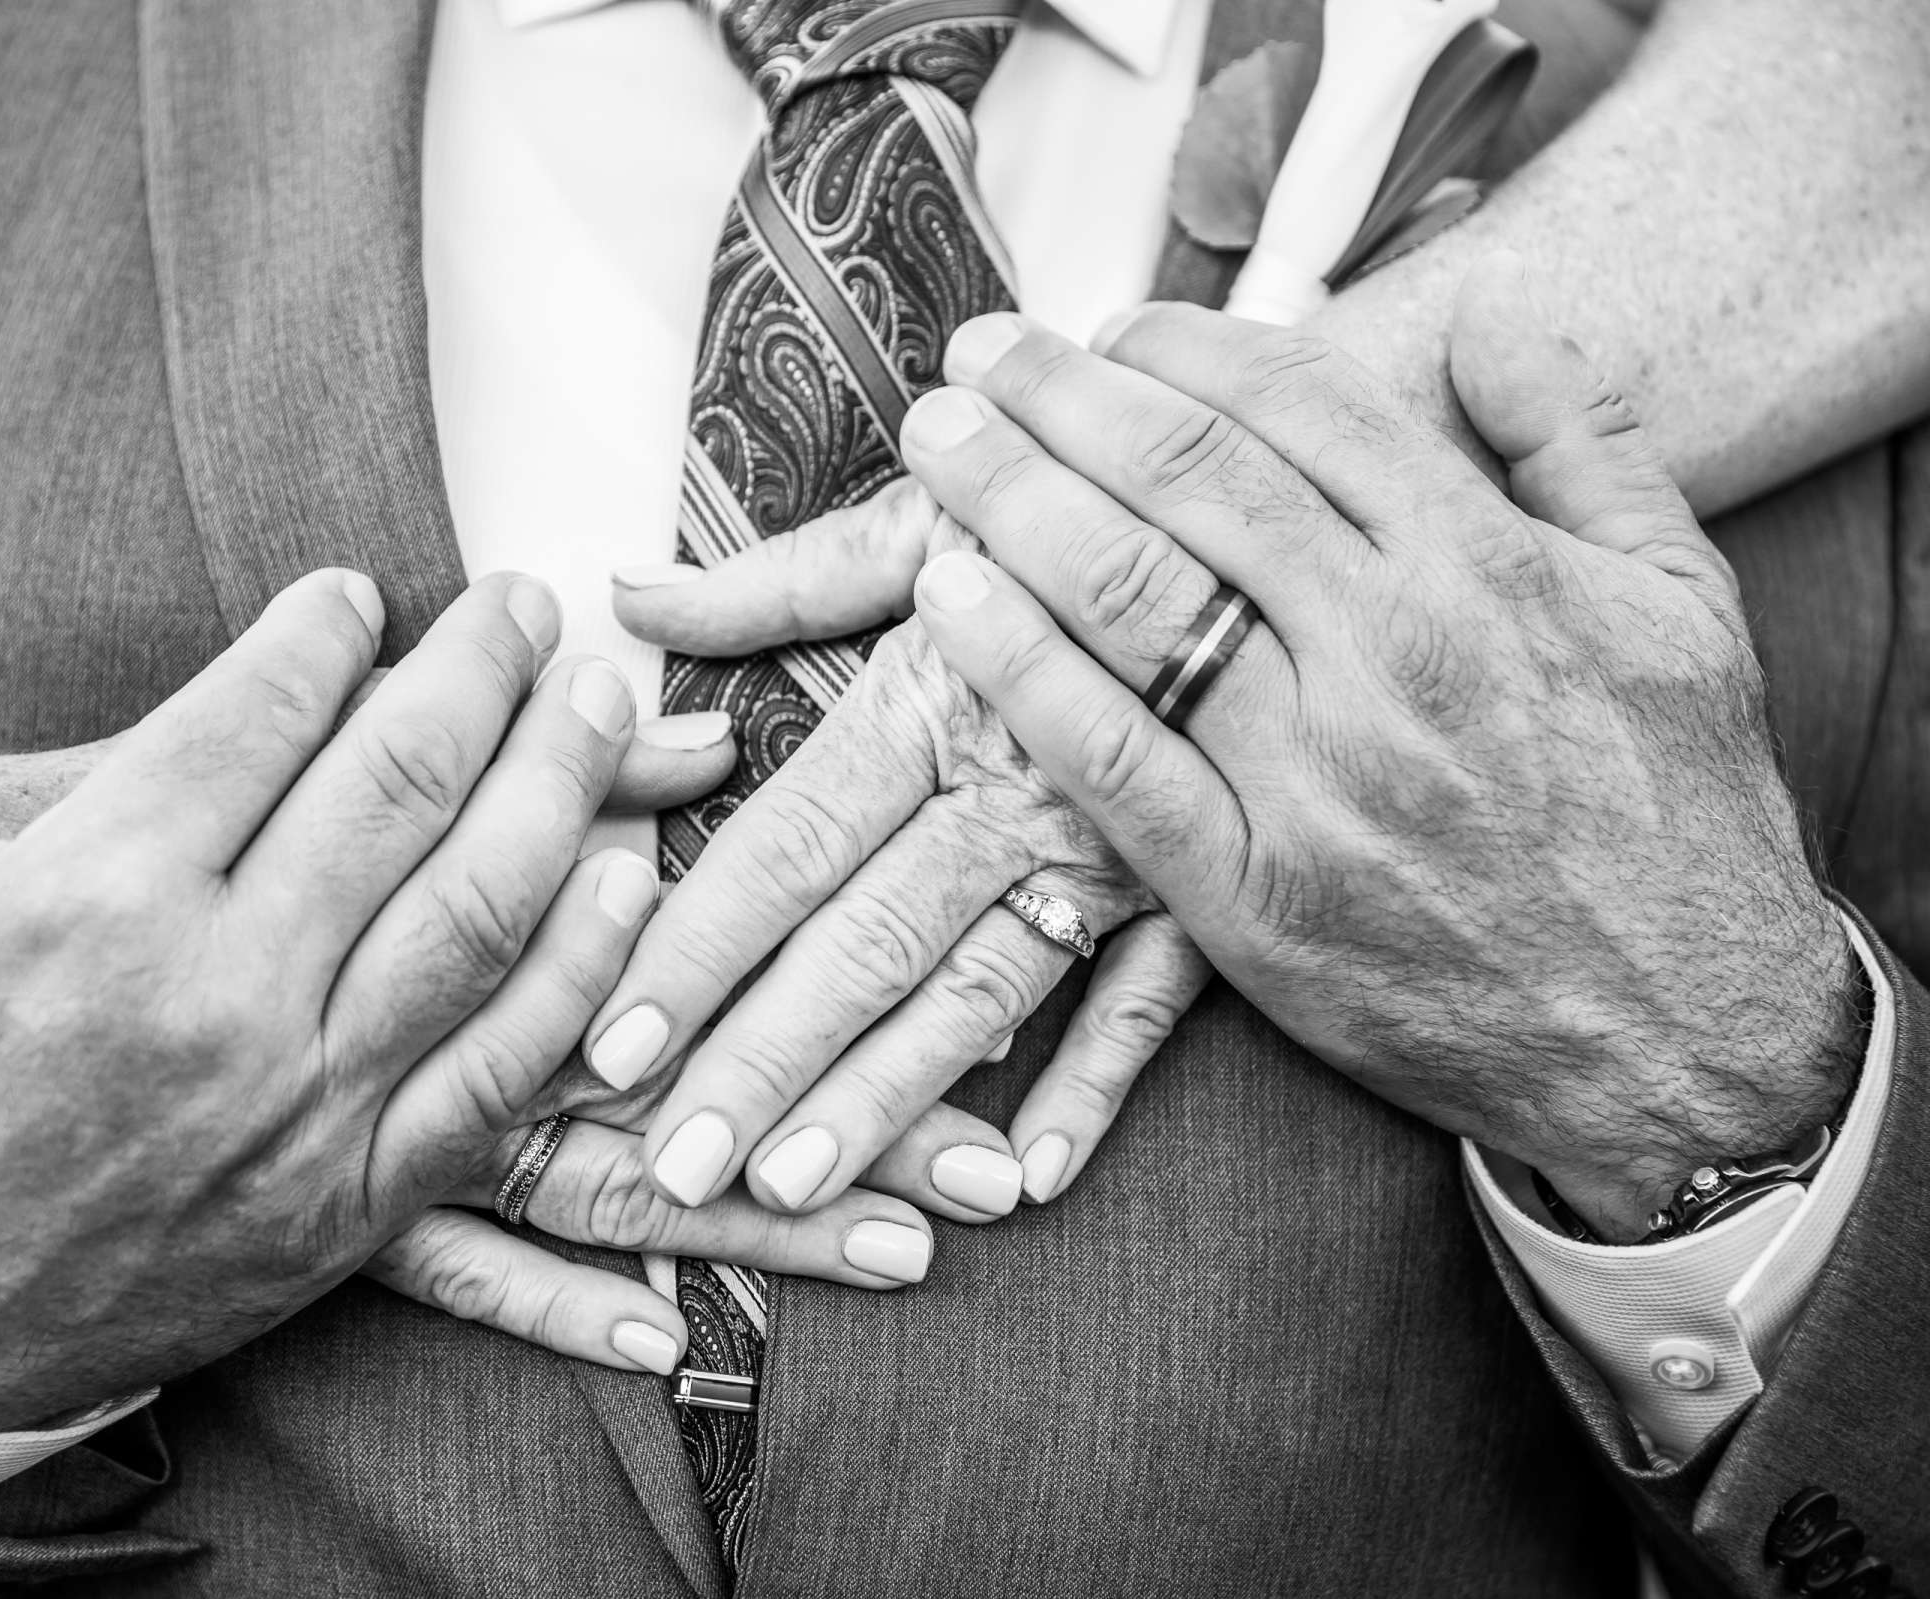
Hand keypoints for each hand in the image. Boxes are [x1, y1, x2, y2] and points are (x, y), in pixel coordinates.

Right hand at [0, 545, 936, 1387]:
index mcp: (88, 888)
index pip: (268, 707)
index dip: (333, 627)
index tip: (362, 591)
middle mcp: (213, 993)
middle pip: (403, 783)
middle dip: (479, 671)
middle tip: (521, 605)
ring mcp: (295, 1107)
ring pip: (478, 910)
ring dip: (559, 785)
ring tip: (594, 697)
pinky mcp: (344, 1206)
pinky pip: (500, 1074)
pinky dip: (578, 973)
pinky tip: (623, 881)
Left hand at [606, 480, 1220, 1209]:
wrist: (1297, 484)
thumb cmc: (1082, 496)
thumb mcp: (930, 516)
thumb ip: (777, 578)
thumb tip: (628, 591)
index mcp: (933, 693)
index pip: (789, 842)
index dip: (694, 949)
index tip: (608, 1045)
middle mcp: (1017, 781)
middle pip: (868, 940)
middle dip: (761, 1062)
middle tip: (670, 1171)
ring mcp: (1119, 844)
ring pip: (985, 988)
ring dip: (886, 1097)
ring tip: (791, 1190)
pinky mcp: (1210, 880)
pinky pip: (1155, 998)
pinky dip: (1096, 1083)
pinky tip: (1026, 1179)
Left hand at [906, 253, 1861, 1240]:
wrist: (1683, 1040)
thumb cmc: (1675, 813)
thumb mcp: (1684, 600)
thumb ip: (1589, 442)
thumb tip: (1487, 313)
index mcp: (1486, 568)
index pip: (1301, 405)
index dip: (1186, 345)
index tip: (1115, 329)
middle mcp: (1392, 656)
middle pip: (1191, 478)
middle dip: (1066, 395)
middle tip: (984, 350)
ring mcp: (1316, 781)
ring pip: (1132, 598)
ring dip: (1013, 498)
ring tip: (939, 439)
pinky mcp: (1252, 898)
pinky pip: (1108, 759)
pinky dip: (1019, 668)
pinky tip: (948, 596)